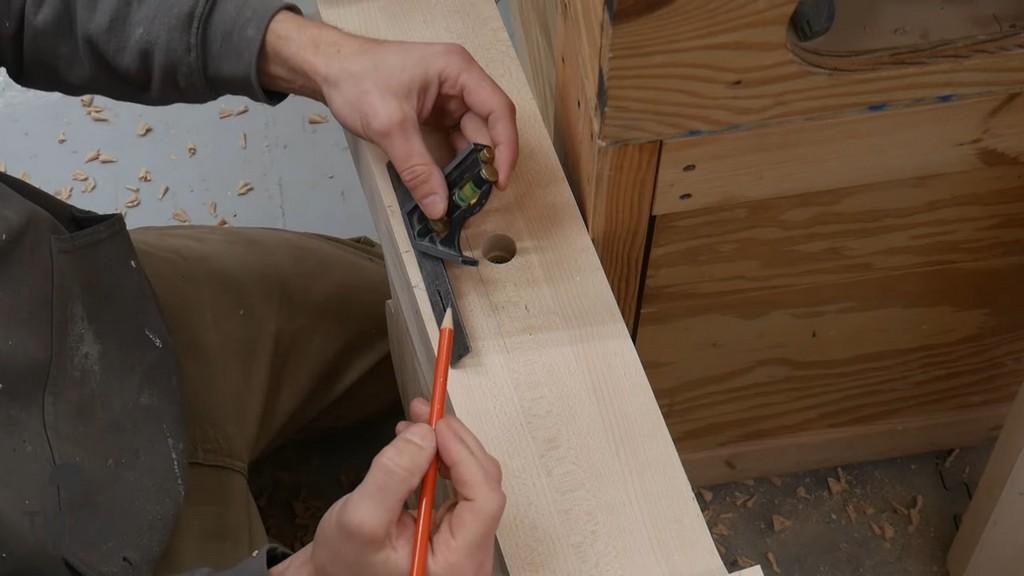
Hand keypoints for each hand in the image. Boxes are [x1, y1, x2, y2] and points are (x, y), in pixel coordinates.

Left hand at [259, 10, 518, 218]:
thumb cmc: (357, 79)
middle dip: (484, 163)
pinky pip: (451, 141)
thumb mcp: (390, 126)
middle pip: (487, 127)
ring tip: (465, 199)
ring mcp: (446, 98)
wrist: (327, 70)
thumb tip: (438, 207)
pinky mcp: (433, 113)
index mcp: (457, 70)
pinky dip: (451, 164)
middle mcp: (458, 82)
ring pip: (469, 137)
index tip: (501, 180)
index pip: (498, 110)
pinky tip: (448, 186)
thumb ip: (417, 168)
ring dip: (468, 167)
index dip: (506, 147)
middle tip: (479, 199)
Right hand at [271, 398, 504, 575]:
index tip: (436, 427)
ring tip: (417, 423)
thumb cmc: (345, 563)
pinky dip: (441, 457)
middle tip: (425, 412)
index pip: (483, 499)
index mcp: (458, 561)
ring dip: (448, 445)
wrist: (334, 575)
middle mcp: (470, 552)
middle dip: (454, 441)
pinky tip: (419, 444)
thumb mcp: (360, 518)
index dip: (464, 456)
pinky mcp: (453, 527)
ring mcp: (464, 539)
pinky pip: (459, 484)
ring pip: (473, 479)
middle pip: (483, 483)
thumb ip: (393, 476)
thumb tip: (424, 434)